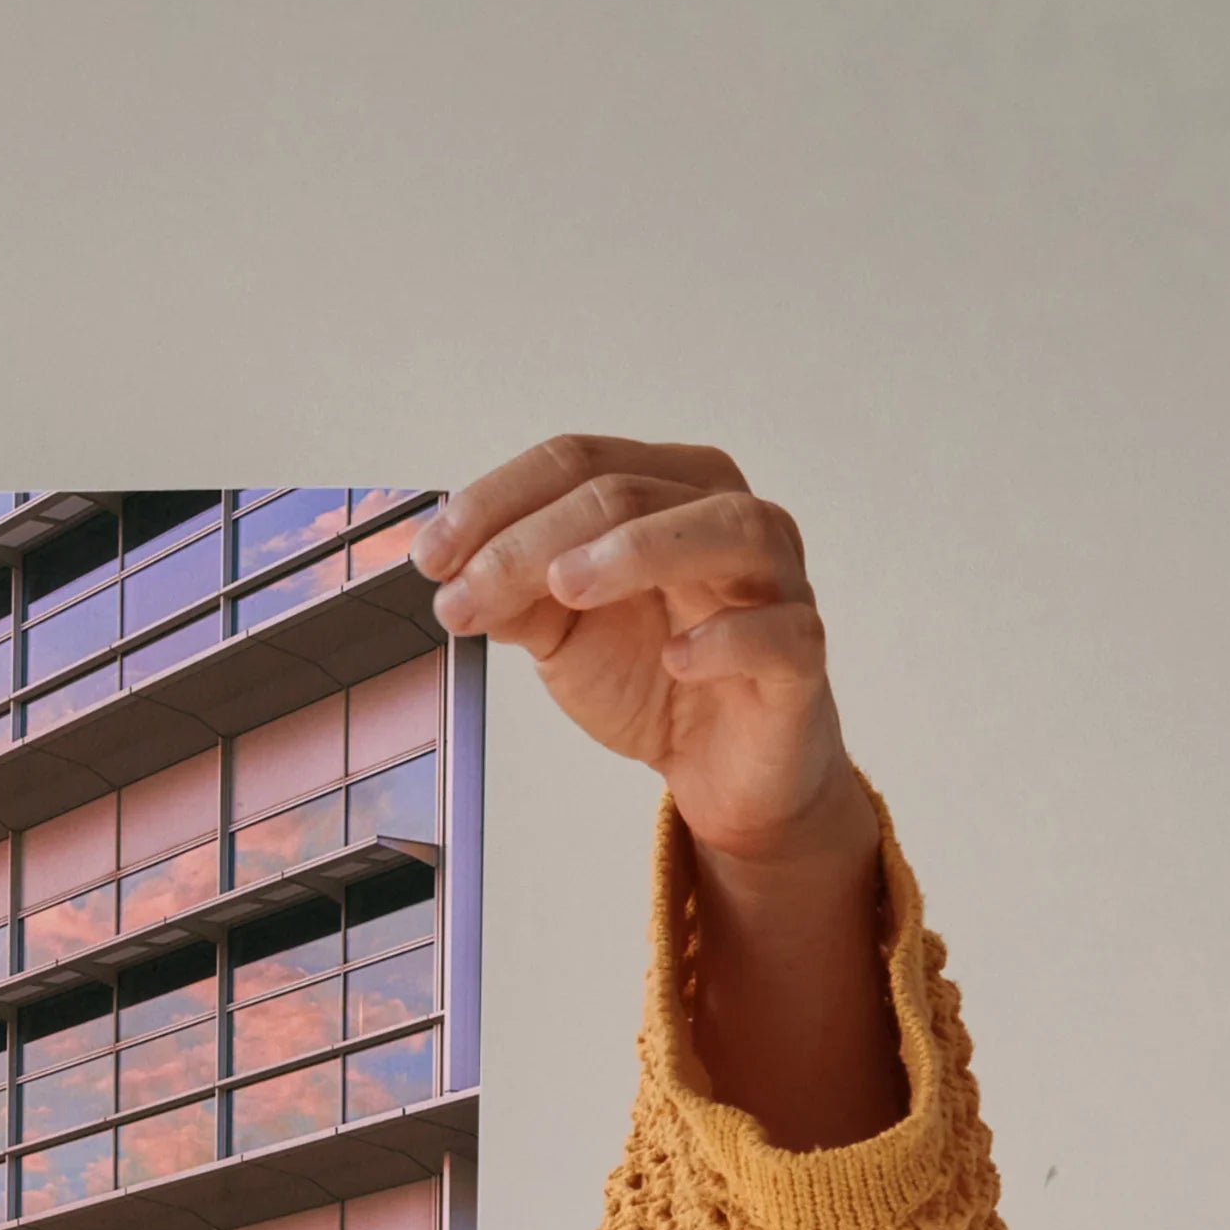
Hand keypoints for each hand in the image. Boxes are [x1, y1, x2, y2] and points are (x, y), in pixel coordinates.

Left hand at [416, 437, 903, 1144]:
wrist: (720, 767)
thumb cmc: (652, 676)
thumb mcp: (563, 633)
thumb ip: (516, 596)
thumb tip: (453, 572)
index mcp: (666, 492)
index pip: (579, 462)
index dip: (497, 501)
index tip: (429, 557)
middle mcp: (727, 517)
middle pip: (631, 491)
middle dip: (534, 540)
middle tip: (467, 591)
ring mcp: (775, 582)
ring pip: (724, 529)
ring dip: (638, 550)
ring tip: (565, 587)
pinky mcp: (800, 657)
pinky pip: (779, 632)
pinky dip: (727, 638)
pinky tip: (676, 657)